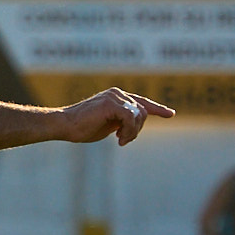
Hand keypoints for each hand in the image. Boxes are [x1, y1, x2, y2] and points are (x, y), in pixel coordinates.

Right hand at [57, 87, 173, 145]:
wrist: (64, 125)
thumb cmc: (81, 128)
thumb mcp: (108, 124)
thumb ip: (122, 121)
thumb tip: (135, 124)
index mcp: (116, 96)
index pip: (141, 102)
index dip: (157, 108)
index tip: (170, 114)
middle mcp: (117, 93)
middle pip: (142, 112)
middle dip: (136, 130)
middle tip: (122, 140)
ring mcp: (114, 96)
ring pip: (139, 115)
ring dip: (132, 132)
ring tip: (120, 140)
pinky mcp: (111, 104)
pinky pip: (131, 118)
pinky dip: (128, 131)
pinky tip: (118, 139)